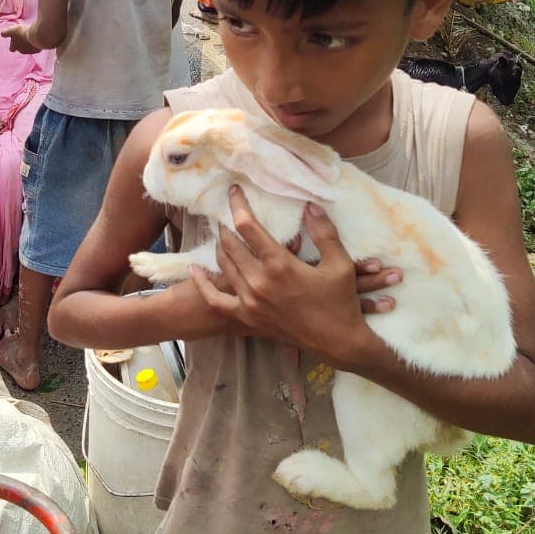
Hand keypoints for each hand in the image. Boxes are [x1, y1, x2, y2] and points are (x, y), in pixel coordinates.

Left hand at [1, 24, 40, 54]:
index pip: (11, 49)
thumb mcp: (11, 30)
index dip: (13, 45)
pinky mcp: (37, 50)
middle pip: (21, 49)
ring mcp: (30, 51)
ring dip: (29, 44)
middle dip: (22, 45)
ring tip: (31, 36)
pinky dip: (36, 44)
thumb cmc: (22, 32)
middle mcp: (22, 51)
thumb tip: (2, 34)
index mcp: (14, 47)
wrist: (34, 35)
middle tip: (24, 38)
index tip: (15, 40)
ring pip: (29, 49)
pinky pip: (37, 47)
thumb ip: (5, 33)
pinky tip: (37, 38)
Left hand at [188, 187, 386, 364]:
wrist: (337, 342)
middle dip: (226, 224)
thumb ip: (324, 232)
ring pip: (224, 265)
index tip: (234, 191)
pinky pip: (215, 300)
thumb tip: (310, 205)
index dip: (238, 205)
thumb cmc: (340, 302)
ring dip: (220, 246)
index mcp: (279, 265)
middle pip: (230, 244)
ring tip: (221, 232)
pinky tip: (194, 270)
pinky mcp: (246, 317)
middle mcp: (259, 282)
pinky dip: (202, 284)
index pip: (248, 226)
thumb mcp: (340, 263)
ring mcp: (249, 302)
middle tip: (225, 212)